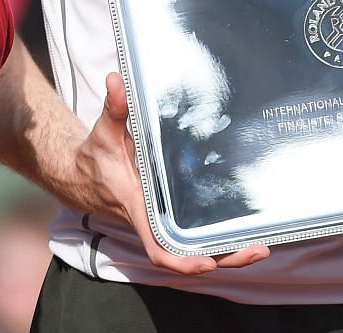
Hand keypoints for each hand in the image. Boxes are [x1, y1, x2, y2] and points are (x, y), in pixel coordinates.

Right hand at [67, 72, 269, 275]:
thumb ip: (114, 108)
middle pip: (190, 257)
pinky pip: (193, 239)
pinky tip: (242, 232)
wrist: (81, 177)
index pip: (159, 248)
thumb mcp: (104, 132)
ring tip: (261, 245)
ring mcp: (162, 224)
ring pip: (196, 250)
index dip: (183, 261)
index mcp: (139, 209)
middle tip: (257, 249)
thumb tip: (117, 81)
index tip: (208, 263)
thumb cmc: (95, 159)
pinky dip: (217, 241)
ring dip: (228, 252)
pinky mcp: (168, 219)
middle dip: (225, 258)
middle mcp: (153, 223)